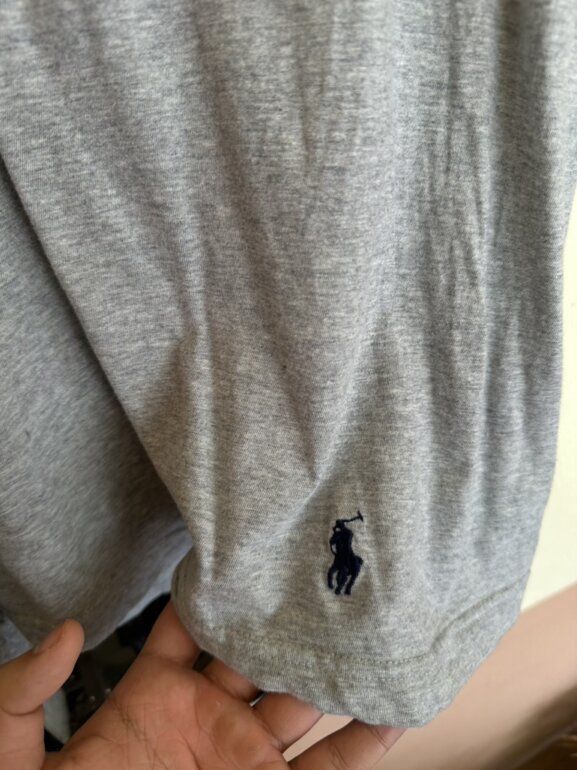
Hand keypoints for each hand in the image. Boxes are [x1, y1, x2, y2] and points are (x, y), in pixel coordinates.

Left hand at [0, 598, 405, 768]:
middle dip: (292, 619)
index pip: (194, 628)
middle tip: (328, 577)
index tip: (252, 551)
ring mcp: (238, 758)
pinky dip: (360, 747)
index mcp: (153, 697)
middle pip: (259, 656)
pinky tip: (392, 715)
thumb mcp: (11, 755)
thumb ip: (25, 691)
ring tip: (374, 632)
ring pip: (301, 707)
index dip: (221, 593)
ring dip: (337, 672)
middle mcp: (206, 720)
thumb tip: (67, 631)